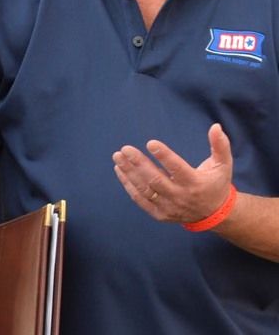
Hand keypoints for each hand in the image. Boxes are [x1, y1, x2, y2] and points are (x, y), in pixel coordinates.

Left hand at [112, 123, 233, 223]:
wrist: (215, 215)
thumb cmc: (216, 183)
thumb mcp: (223, 165)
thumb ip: (220, 145)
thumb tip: (215, 126)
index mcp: (196, 183)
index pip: (177, 169)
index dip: (164, 156)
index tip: (150, 143)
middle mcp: (181, 197)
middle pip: (156, 180)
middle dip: (139, 163)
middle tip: (125, 149)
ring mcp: (169, 207)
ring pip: (145, 190)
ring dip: (129, 173)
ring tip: (118, 157)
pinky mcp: (160, 214)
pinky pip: (141, 200)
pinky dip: (128, 186)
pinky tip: (120, 170)